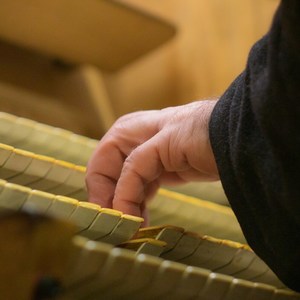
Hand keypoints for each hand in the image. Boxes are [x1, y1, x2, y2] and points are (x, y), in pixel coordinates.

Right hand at [86, 100, 218, 223]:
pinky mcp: (161, 170)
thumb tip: (120, 204)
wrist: (233, 136)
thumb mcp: (164, 144)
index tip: (113, 217)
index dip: (101, 191)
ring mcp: (146, 158)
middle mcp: (131, 143)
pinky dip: (138, 204)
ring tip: (132, 227)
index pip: (101, 166)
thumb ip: (136, 167)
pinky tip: (142, 219)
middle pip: (108, 176)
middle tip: (119, 226)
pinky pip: (140, 189)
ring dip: (125, 205)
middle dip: (111, 200)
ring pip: (123, 185)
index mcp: (126, 131)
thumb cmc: (199, 130)